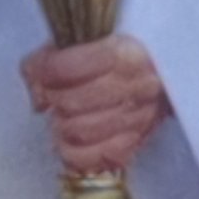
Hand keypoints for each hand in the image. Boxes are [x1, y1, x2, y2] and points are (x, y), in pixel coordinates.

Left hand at [23, 33, 167, 173]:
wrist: (161, 73)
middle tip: (50, 95)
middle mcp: (135, 86)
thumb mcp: (85, 40)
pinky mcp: (137, 141)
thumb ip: (50, 58)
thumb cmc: (115, 53)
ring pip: (80, 133)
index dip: (44, 71)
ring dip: (61, 127)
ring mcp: (139, 117)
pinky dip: (76, 153)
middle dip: (53, 99)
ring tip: (61, 117)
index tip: (40, 72)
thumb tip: (37, 92)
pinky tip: (72, 140)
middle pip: (71, 103)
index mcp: (123, 53)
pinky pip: (97, 159)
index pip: (67, 68)